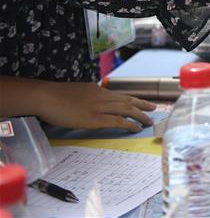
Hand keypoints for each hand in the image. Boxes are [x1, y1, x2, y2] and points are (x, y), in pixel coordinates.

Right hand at [36, 81, 154, 131]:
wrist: (46, 96)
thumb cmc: (55, 96)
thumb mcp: (77, 91)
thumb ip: (88, 96)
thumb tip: (93, 101)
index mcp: (97, 90)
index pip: (119, 95)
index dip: (132, 99)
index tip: (141, 102)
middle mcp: (102, 96)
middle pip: (127, 101)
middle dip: (142, 105)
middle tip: (153, 108)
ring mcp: (99, 107)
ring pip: (126, 110)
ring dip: (140, 115)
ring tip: (149, 120)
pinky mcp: (94, 119)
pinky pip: (117, 121)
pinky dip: (129, 124)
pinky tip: (136, 128)